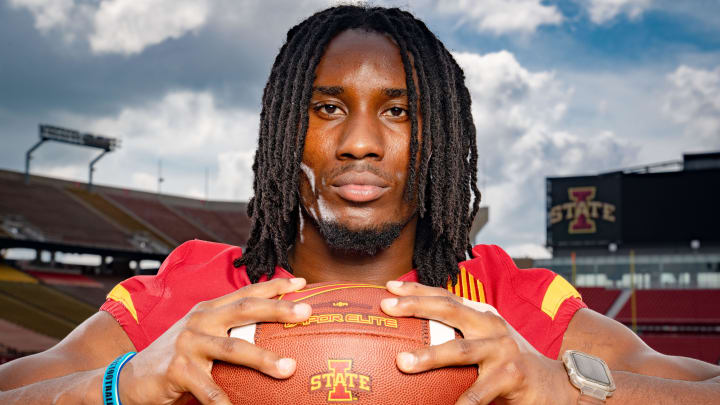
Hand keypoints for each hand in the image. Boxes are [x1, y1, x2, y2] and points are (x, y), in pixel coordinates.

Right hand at [118, 277, 311, 404]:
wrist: (129, 379)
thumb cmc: (176, 358)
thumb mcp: (201, 336)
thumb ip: (228, 330)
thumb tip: (269, 334)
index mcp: (208, 310)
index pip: (246, 292)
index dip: (274, 286)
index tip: (302, 283)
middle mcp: (199, 320)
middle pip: (245, 309)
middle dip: (278, 308)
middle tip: (306, 311)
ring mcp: (188, 344)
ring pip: (233, 348)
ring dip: (264, 359)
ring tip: (289, 368)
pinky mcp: (177, 370)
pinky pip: (211, 391)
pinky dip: (228, 404)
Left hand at [381, 281, 573, 404]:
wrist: (555, 385)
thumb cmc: (509, 363)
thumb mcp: (485, 342)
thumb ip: (457, 335)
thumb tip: (413, 339)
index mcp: (482, 315)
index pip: (445, 295)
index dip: (417, 289)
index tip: (388, 287)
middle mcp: (491, 325)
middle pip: (449, 309)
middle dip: (416, 306)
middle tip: (388, 308)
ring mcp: (503, 349)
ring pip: (460, 349)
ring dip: (429, 355)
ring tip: (403, 362)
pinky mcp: (512, 375)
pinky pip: (478, 392)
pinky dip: (459, 402)